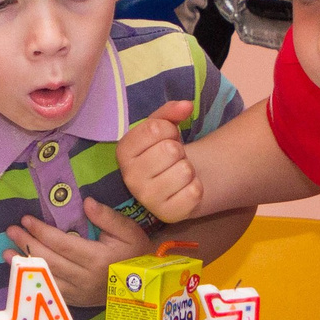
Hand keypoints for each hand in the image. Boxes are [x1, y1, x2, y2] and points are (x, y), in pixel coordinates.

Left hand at [6, 198, 152, 301]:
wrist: (145, 285)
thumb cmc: (135, 254)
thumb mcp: (128, 231)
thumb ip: (107, 217)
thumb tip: (86, 202)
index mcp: (96, 258)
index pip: (61, 243)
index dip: (41, 231)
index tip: (26, 220)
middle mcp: (84, 278)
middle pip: (49, 260)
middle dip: (27, 244)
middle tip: (11, 231)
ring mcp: (79, 293)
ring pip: (46, 278)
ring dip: (24, 265)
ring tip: (6, 253)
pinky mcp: (76, 302)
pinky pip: (50, 291)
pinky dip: (33, 281)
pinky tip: (21, 273)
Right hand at [115, 100, 202, 222]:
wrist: (175, 182)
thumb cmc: (164, 149)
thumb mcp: (163, 126)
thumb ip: (171, 111)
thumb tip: (187, 105)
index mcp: (123, 152)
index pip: (156, 129)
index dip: (169, 129)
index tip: (165, 137)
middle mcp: (129, 178)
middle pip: (170, 150)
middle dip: (178, 150)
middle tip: (172, 158)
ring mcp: (148, 199)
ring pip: (184, 170)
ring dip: (188, 167)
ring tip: (178, 172)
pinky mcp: (168, 214)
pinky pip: (195, 191)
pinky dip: (196, 186)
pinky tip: (184, 188)